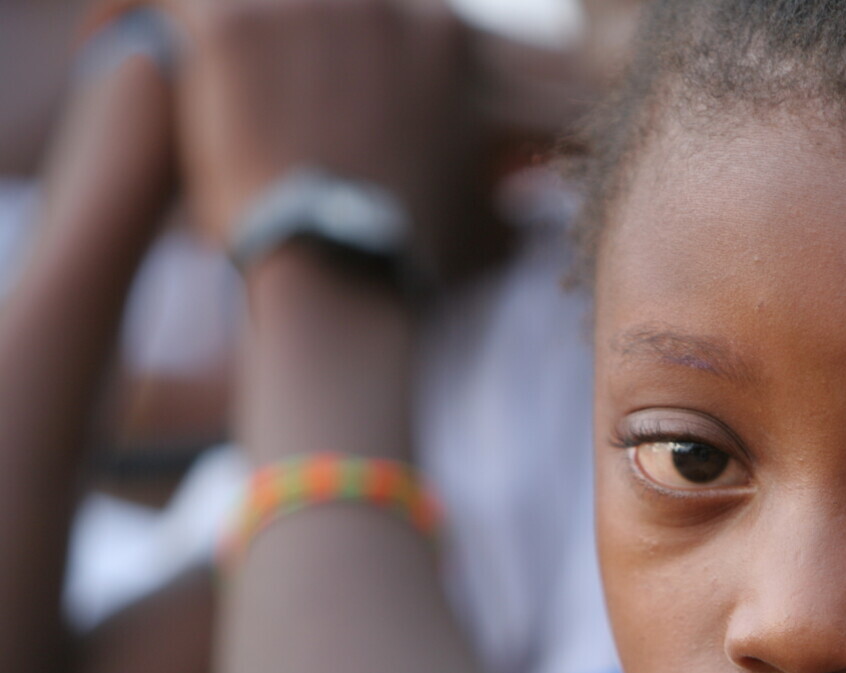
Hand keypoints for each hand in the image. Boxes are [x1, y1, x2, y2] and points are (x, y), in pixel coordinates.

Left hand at [129, 0, 493, 274]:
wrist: (346, 266)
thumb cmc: (408, 253)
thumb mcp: (477, 199)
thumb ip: (495, 171)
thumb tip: (528, 197)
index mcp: (438, 35)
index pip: (367, 6)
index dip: (321, 31)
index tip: (294, 65)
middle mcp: (379, 3)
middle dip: (270, 25)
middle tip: (242, 67)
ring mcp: (307, 7)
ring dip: (211, 21)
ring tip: (175, 51)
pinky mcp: (236, 22)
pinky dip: (139, 15)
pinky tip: (111, 40)